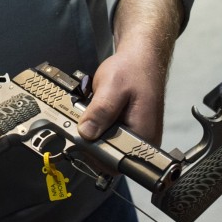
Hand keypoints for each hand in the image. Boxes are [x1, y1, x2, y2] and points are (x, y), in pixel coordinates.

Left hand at [77, 0, 181, 145]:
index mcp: (143, 136)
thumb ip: (100, 110)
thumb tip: (86, 133)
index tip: (78, 138)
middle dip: (90, 142)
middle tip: (83, 119)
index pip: (113, 162)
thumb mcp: (112, 86)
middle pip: (108, 158)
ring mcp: (135, 139)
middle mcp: (142, 143)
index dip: (92, 154)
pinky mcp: (128, 133)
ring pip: (105, 148)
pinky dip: (97, 129)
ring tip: (90, 114)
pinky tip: (97, 115)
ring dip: (92, 135)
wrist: (141, 59)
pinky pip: (107, 139)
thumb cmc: (132, 70)